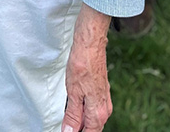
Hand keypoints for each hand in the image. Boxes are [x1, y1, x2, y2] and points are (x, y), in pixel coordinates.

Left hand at [62, 4, 112, 131]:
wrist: (90, 45)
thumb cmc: (82, 65)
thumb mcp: (73, 93)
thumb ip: (72, 115)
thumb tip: (69, 131)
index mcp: (98, 113)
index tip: (65, 131)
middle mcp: (104, 109)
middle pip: (91, 129)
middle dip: (78, 129)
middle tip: (65, 127)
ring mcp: (104, 101)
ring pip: (92, 120)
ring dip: (81, 123)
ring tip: (68, 122)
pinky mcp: (100, 93)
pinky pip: (93, 110)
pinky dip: (84, 113)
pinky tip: (75, 110)